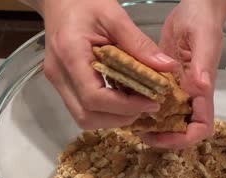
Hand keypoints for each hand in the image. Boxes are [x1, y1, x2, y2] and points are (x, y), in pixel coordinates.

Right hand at [42, 0, 177, 128]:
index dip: (125, 107)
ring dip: (112, 118)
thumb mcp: (115, 16)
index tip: (151, 102)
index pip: (94, 97)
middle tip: (146, 106)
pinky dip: (105, 110)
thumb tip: (167, 67)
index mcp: (70, 54)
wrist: (59, 0)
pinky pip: (82, 108)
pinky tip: (122, 98)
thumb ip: (140, 44)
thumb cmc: (84, 2)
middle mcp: (59, 74)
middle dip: (119, 118)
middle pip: (86, 116)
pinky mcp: (62, 84)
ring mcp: (58, 81)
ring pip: (83, 117)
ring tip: (136, 104)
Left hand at [141, 0, 225, 148]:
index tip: (161, 136)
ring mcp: (178, 89)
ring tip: (129, 120)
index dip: (184, 138)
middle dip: (162, 136)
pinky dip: (143, 105)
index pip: (201, 127)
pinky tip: (126, 101)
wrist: (197, 7)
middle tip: (138, 131)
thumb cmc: (203, 20)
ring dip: (151, 124)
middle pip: (181, 128)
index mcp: (202, 90)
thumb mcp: (204, 38)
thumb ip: (203, 64)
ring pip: (167, 117)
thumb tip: (201, 88)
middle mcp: (191, 94)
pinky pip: (156, 100)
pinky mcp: (166, 81)